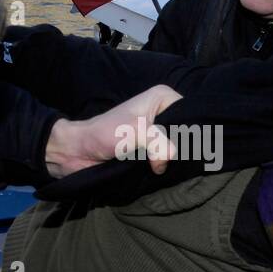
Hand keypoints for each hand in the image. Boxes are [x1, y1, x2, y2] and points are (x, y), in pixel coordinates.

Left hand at [44, 84, 182, 178]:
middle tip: (183, 163)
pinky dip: (167, 167)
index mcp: (162, 98)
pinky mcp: (151, 150)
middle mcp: (163, 112)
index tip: (191, 149)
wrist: (79, 152)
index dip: (192, 131)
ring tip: (173, 169)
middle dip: (184, 148)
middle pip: (187, 132)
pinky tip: (166, 174)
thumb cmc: (105, 134)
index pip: (192, 112)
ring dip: (174, 161)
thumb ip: (159, 144)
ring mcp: (158, 133)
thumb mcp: (135, 133)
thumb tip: (168, 162)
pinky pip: (168, 159)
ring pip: (178, 148)